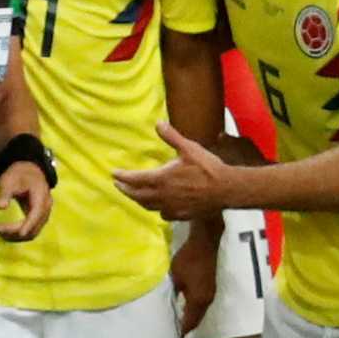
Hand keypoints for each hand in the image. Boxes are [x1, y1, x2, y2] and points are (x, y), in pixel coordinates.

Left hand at [0, 160, 52, 241]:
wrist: (28, 170)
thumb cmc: (19, 174)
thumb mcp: (9, 180)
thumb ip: (5, 193)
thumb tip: (0, 207)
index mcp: (41, 196)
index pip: (36, 214)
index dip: (28, 225)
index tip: (19, 234)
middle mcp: (46, 207)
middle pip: (34, 226)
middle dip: (16, 232)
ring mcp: (43, 214)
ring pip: (33, 232)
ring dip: (17, 236)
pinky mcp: (38, 218)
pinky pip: (31, 230)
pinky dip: (20, 234)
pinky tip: (7, 233)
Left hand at [113, 121, 237, 221]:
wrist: (225, 189)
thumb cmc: (207, 167)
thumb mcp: (189, 148)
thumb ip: (171, 136)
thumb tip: (158, 123)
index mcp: (161, 179)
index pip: (135, 179)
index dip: (122, 177)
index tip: (113, 174)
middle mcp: (162, 195)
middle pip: (137, 195)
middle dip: (125, 190)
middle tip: (118, 185)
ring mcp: (171, 207)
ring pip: (148, 206)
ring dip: (138, 200)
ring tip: (134, 195)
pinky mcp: (181, 214)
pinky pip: (163, 214)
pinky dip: (156, 209)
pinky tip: (159, 207)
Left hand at [168, 217, 219, 337]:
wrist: (205, 242)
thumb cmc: (189, 259)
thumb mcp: (175, 276)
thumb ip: (171, 292)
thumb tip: (165, 304)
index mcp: (198, 300)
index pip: (188, 322)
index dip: (180, 331)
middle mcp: (206, 300)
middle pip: (195, 320)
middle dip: (185, 327)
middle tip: (172, 333)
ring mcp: (210, 293)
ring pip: (199, 312)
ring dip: (189, 318)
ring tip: (176, 323)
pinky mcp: (209, 287)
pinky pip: (200, 304)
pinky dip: (192, 310)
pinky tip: (183, 308)